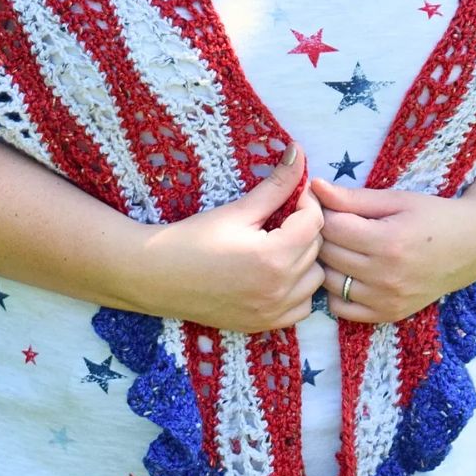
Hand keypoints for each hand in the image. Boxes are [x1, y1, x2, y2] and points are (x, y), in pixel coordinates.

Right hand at [140, 147, 323, 333]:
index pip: (314, 222)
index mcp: (273, 257)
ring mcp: (272, 312)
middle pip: (316, 249)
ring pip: (314, 280)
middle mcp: (279, 290)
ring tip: (280, 243)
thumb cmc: (194, 238)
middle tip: (282, 214)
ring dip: (305, 259)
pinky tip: (276, 274)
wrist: (158, 276)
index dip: (306, 201)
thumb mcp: (238, 209)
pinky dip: (298, 290)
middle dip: (305, 227)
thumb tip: (299, 151)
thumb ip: (276, 184)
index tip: (291, 192)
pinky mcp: (263, 325)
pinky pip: (301, 308)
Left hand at [311, 174, 475, 324]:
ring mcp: (386, 300)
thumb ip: (353, 198)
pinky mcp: (388, 315)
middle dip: (320, 234)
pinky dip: (336, 291)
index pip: (332, 227)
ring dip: (326, 262)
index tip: (320, 201)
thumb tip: (315, 187)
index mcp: (388, 242)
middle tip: (327, 221)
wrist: (470, 248)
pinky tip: (346, 272)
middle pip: (328, 254)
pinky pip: (342, 309)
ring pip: (330, 282)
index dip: (321, 210)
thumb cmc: (433, 216)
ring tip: (337, 245)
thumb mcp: (396, 199)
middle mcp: (386, 276)